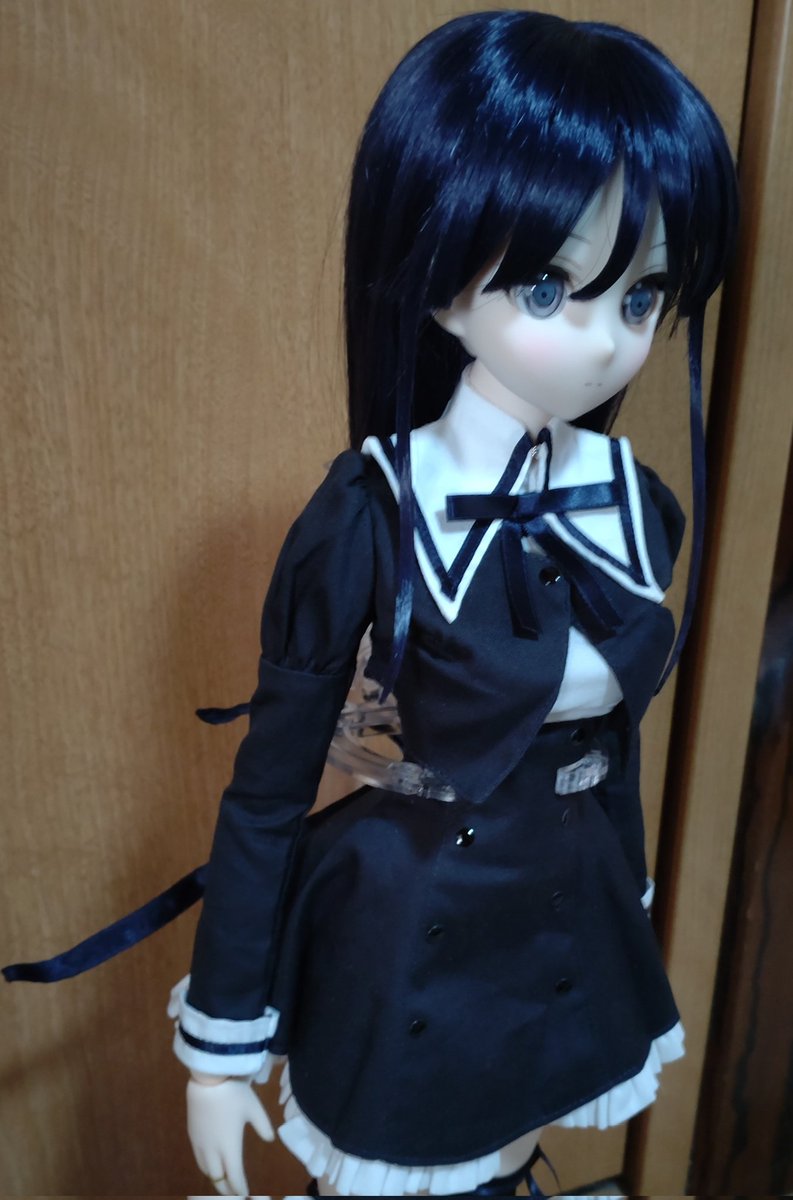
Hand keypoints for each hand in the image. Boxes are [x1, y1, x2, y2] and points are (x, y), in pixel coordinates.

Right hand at [186, 1076, 274, 1195]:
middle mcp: (213, 1151)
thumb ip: (263, 1126)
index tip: (245, 1194)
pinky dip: (206, 1168)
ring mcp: (200, 1144)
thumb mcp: (254, 1108)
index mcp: (230, 1147)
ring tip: (224, 1182)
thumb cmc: (233, 1094)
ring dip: (216, 1179)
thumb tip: (270, 1139)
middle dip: (227, 1189)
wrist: (207, 1080)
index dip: (240, 1188)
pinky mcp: (192, 1136)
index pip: (235, 1176)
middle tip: (235, 1193)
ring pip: (206, 1171)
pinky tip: (211, 1165)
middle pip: (218, 1179)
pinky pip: (198, 1160)